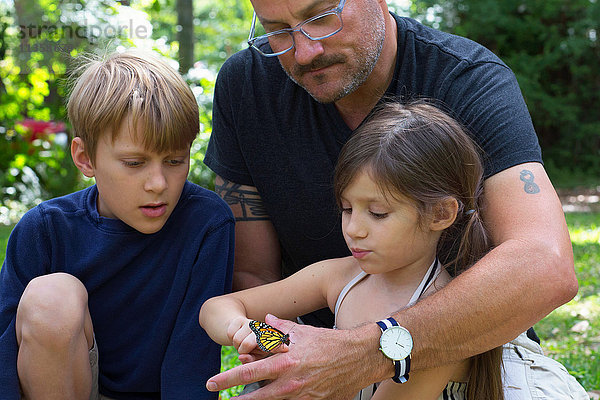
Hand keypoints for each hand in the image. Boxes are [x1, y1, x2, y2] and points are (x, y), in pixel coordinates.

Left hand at [206, 314, 388, 398]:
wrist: (360, 357)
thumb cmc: (330, 342)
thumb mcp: (303, 332)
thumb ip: (280, 328)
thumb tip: (264, 319)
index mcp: (286, 363)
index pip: (250, 372)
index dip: (228, 378)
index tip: (212, 382)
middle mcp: (291, 383)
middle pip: (256, 396)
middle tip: (219, 399)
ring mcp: (303, 397)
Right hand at [228, 316, 288, 363]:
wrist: (240, 329)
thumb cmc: (253, 347)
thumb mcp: (256, 356)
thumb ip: (251, 360)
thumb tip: (241, 357)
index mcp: (269, 337)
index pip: (274, 341)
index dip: (278, 346)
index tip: (286, 349)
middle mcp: (261, 328)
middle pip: (247, 344)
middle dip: (243, 351)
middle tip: (247, 351)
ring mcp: (250, 323)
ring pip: (237, 340)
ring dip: (237, 345)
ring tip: (243, 344)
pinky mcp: (238, 319)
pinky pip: (230, 333)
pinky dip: (231, 338)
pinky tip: (238, 336)